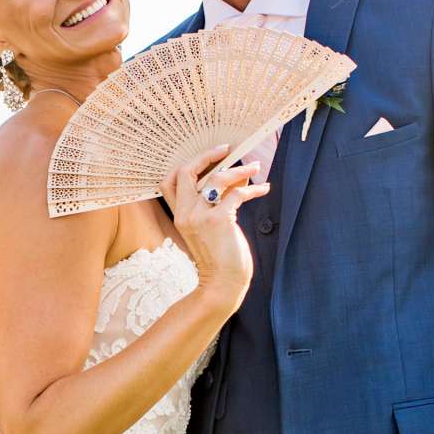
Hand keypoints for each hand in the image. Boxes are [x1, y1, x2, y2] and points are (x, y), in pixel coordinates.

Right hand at [164, 151, 270, 305]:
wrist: (223, 284)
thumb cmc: (220, 258)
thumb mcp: (211, 228)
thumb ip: (217, 203)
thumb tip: (237, 174)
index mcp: (179, 216)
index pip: (169, 181)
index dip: (187, 164)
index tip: (208, 156)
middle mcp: (185, 214)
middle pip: (186, 171)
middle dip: (207, 155)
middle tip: (228, 149)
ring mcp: (200, 216)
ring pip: (216, 178)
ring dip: (239, 169)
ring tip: (256, 166)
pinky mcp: (220, 220)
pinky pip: (238, 193)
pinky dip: (254, 189)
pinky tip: (264, 189)